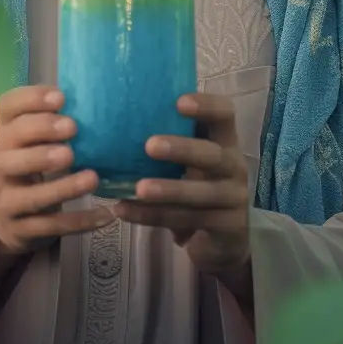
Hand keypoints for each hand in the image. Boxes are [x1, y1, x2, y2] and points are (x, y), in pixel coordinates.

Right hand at [0, 86, 110, 284]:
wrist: (10, 220)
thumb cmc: (34, 171)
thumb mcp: (38, 143)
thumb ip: (58, 123)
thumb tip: (101, 97)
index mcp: (8, 136)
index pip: (6, 109)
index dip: (29, 100)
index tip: (61, 98)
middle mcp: (1, 165)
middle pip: (9, 149)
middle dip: (40, 137)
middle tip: (73, 130)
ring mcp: (8, 200)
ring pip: (29, 194)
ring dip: (61, 185)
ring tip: (92, 178)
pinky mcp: (22, 229)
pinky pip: (50, 226)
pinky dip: (78, 222)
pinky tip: (105, 215)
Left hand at [112, 91, 252, 303]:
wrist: (219, 241)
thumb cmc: (193, 191)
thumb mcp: (186, 166)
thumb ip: (164, 147)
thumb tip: (108, 123)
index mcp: (224, 144)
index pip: (225, 116)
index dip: (207, 107)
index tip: (179, 102)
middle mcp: (234, 167)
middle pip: (213, 155)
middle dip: (182, 149)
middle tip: (149, 146)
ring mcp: (233, 199)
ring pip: (201, 193)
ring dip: (168, 190)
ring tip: (138, 189)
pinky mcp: (226, 227)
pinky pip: (187, 220)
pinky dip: (152, 216)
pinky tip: (124, 211)